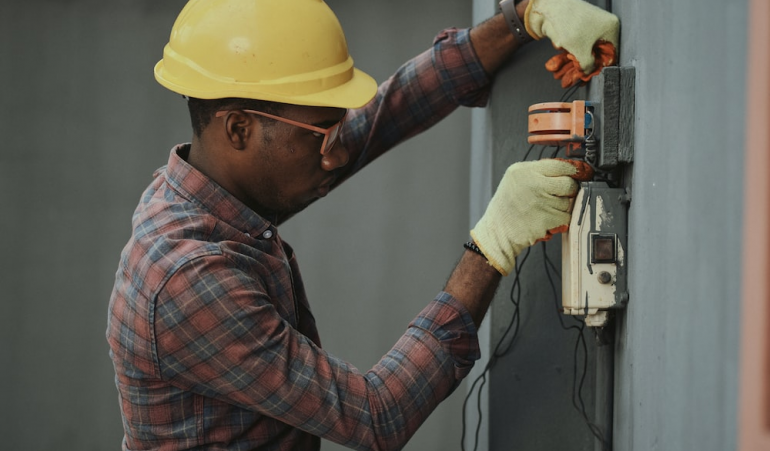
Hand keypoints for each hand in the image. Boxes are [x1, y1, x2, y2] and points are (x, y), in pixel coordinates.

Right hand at [470, 159, 592, 275]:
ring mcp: (541, 202)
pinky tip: (546, 219)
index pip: (560, 164)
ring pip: (569, 202)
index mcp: (524, 171)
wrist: (497, 232)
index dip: (575, 169)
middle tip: (560, 195)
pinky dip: (561, 220)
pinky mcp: (548, 219)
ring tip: (545, 209)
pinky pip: (567, 217)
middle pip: (569, 183)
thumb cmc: (506, 207)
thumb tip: (569, 169)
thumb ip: (539, 171)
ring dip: (562, 207)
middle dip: (569, 190)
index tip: (582, 172)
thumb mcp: (515, 179)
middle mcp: (533, 184)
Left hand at [524, 0, 618, 80]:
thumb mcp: (581, 51)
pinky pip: (574, 45)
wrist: (548, 8)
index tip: (589, 77)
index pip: (611, 54)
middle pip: (595, 53)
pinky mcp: (577, 28)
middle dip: (582, 67)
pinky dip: (567, 55)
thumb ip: (588, 66)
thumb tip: (588, 72)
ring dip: (572, 64)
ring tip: (562, 76)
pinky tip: (558, 66)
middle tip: (573, 79)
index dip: (599, 68)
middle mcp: (602, 26)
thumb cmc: (568, 24)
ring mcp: (589, 26)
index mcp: (611, 28)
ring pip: (582, 50)